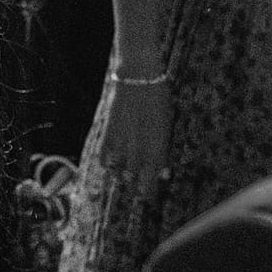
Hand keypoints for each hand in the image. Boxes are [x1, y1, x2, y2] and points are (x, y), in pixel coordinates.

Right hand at [93, 67, 171, 183]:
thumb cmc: (158, 97)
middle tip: (137, 194)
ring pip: (120, 168)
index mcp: (159, 143)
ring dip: (121, 176)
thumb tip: (164, 172)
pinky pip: (104, 153)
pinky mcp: (109, 129)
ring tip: (123, 181)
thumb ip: (163, 148)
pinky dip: (105, 162)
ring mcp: (124, 137)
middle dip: (137, 188)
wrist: (139, 75)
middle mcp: (140, 144)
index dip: (151, 188)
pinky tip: (108, 165)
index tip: (149, 197)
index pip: (154, 174)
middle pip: (137, 176)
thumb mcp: (167, 123)